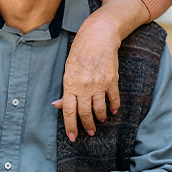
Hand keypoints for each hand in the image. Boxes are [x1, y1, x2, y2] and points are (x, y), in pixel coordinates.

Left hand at [58, 13, 120, 139]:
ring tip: (100, 120)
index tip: (72, 137)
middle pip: (85, 113)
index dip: (70, 126)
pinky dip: (113, 107)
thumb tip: (58, 105)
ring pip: (100, 109)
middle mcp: (84, 86)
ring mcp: (99, 84)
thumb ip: (66, 89)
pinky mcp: (112, 80)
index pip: (69, 111)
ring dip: (100, 118)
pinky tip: (112, 110)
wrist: (99, 35)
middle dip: (87, 126)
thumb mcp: (68, 68)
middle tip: (89, 132)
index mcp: (70, 83)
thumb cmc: (80, 50)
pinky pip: (114, 99)